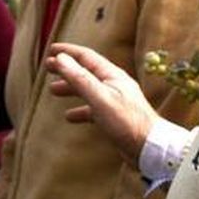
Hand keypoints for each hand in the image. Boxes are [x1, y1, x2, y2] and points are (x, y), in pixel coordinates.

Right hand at [45, 42, 154, 165]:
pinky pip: (93, 108)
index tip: (51, 50)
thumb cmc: (126, 121)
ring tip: (53, 90)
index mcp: (112, 75)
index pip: (87, 57)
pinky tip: (69, 117)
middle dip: (67, 69)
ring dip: (71, 88)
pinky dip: (80, 109)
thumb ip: (80, 78)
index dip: (68, 52)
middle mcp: (114, 85)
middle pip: (86, 72)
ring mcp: (115, 101)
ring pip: (88, 90)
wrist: (150, 148)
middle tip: (48, 68)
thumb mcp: (99, 97)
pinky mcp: (115, 117)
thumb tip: (61, 58)